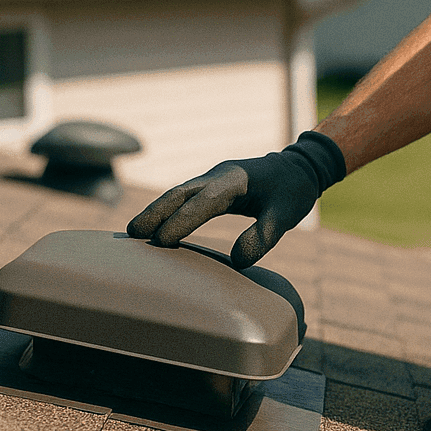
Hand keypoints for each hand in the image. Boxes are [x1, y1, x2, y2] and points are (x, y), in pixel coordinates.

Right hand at [126, 131, 345, 267]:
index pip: (205, 200)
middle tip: (132, 233)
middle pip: (181, 192)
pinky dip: (168, 209)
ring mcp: (213, 178)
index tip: (162, 240)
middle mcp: (220, 175)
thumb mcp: (286, 216)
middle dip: (156, 211)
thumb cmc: (293, 192)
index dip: (183, 220)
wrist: (298, 168)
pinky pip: (185, 197)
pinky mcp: (212, 185)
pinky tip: (156, 227)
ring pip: (179, 192)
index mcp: (236, 180)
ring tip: (134, 233)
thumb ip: (264, 236)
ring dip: (157, 210)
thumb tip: (238, 262)